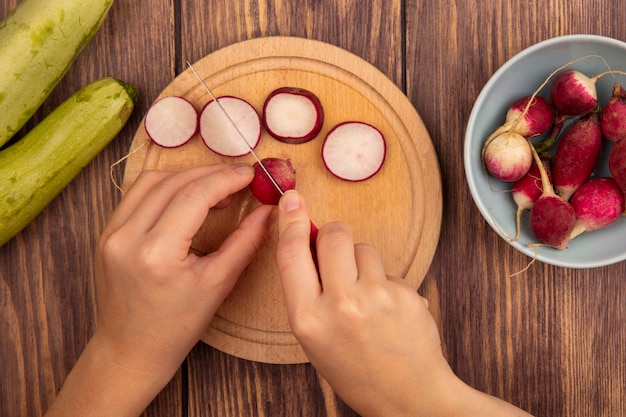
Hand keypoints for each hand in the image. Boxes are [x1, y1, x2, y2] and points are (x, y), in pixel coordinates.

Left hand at [45, 164, 271, 416]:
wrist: (130, 350)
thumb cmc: (176, 326)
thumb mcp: (218, 285)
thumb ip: (246, 242)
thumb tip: (269, 210)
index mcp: (157, 253)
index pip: (195, 195)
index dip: (226, 179)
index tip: (251, 174)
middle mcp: (127, 237)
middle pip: (173, 182)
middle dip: (210, 174)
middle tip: (239, 178)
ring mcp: (110, 233)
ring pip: (151, 181)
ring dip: (185, 176)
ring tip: (214, 187)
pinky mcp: (105, 233)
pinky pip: (135, 195)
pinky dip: (164, 188)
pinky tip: (186, 197)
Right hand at [275, 190, 533, 416]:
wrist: (408, 396)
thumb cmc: (355, 370)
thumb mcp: (314, 337)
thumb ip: (306, 291)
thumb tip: (308, 240)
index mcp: (308, 319)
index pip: (292, 253)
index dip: (291, 221)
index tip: (293, 200)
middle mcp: (340, 304)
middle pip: (335, 235)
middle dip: (336, 237)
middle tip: (339, 256)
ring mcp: (377, 298)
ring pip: (365, 249)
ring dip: (364, 263)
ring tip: (369, 298)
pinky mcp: (406, 295)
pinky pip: (389, 270)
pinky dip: (386, 283)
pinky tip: (389, 311)